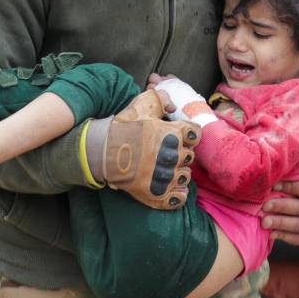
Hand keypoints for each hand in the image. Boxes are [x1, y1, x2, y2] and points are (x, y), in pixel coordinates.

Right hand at [103, 90, 199, 209]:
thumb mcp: (141, 105)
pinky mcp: (157, 194)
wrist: (103, 151)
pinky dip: (178, 195)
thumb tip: (172, 106)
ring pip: (185, 176)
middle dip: (181, 153)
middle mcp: (173, 156)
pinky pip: (178, 198)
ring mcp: (165, 177)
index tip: (179, 135)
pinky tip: (172, 189)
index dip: (188, 135)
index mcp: (173, 134)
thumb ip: (161, 99)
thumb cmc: (123, 128)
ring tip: (166, 169)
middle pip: (190, 157)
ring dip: (179, 172)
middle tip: (167, 152)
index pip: (195, 135)